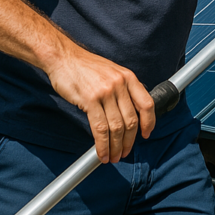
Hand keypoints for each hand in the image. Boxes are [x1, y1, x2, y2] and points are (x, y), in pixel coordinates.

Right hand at [46, 44, 155, 163]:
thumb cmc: (87, 68)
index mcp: (129, 77)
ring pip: (116, 127)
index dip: (149, 122)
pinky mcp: (90, 100)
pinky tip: (101, 153)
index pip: (147, 104)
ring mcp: (105, 92)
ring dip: (116, 147)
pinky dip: (102, 145)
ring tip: (113, 157)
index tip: (146, 135)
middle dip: (130, 141)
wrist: (64, 58)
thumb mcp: (113, 72)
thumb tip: (131, 113)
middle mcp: (120, 84)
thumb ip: (124, 89)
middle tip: (124, 153)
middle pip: (131, 120)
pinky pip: (100, 129)